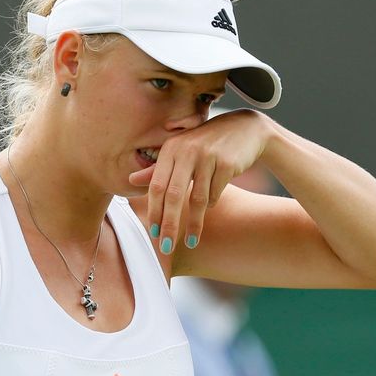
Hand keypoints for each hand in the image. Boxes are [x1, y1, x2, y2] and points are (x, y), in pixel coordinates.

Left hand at [128, 108, 272, 253]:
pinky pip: (216, 193)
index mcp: (171, 148)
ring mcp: (208, 156)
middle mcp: (187, 150)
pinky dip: (211, 203)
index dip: (154, 210)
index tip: (154, 232)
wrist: (244, 128)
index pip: (156, 185)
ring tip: (191, 241)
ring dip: (194, 224)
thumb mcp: (180, 151)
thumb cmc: (206, 143)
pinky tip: (210, 205)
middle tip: (166, 247)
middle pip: (174, 195)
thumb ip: (157, 168)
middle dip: (169, 224)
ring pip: (197, 199)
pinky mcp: (228, 163)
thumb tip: (130, 180)